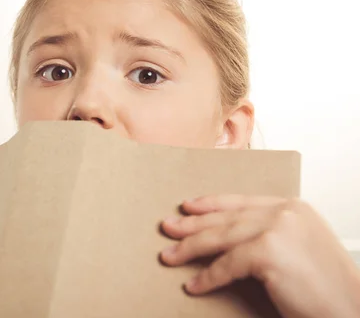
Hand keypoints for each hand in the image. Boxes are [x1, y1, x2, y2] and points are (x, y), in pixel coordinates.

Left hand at [160, 195, 359, 317]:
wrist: (353, 311)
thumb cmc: (328, 289)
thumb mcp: (300, 248)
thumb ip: (271, 235)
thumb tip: (230, 240)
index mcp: (293, 207)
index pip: (241, 202)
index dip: (211, 204)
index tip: (188, 207)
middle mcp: (284, 212)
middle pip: (226, 217)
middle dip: (192, 224)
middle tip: (168, 228)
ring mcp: (277, 228)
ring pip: (220, 237)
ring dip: (190, 248)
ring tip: (169, 256)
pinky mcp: (268, 251)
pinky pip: (226, 264)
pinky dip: (207, 277)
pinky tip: (194, 285)